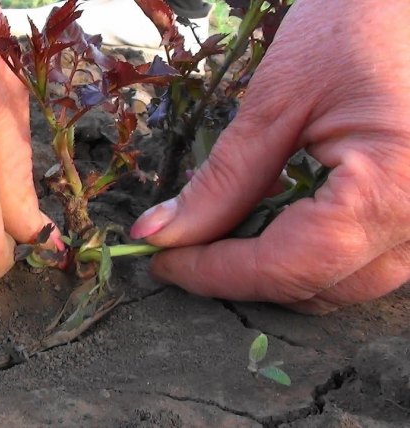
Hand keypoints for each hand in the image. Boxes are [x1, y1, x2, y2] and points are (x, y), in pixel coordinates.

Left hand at [130, 0, 409, 312]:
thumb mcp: (278, 103)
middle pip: (315, 286)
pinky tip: (271, 224)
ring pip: (342, 283)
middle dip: (240, 276)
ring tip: (218, 238)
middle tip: (180, 251)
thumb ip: (222, 181)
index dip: (214, 272)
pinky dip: (311, 254)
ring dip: (276, 271)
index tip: (161, 263)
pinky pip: (366, 258)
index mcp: (390, 193)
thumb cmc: (357, 26)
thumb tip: (159, 235)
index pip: (286, 266)